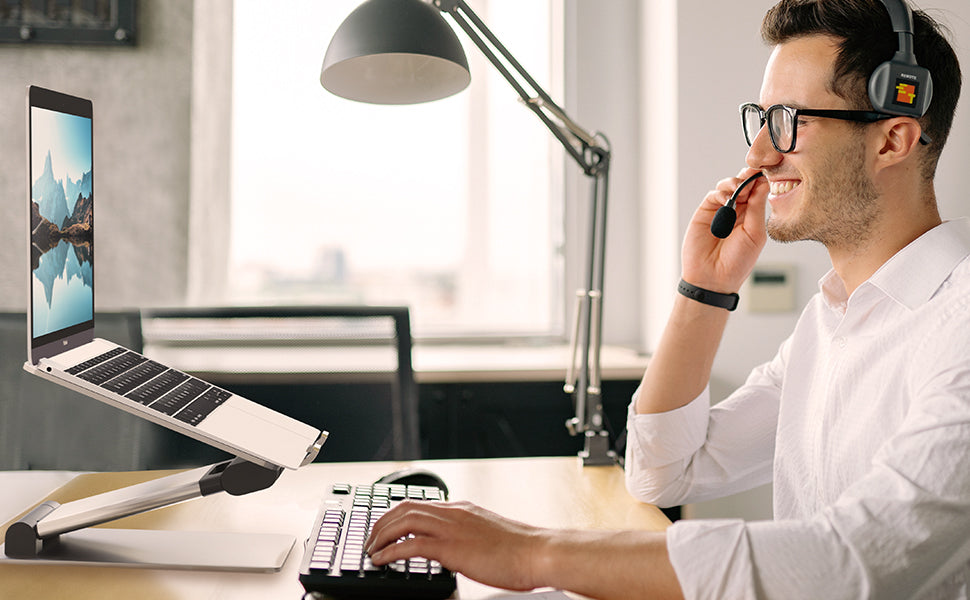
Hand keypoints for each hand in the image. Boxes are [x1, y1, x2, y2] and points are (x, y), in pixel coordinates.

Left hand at [366, 500, 545, 590]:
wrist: (539, 552)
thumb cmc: (520, 550)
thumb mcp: (488, 535)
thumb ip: (468, 536)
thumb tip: (454, 548)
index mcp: (461, 509)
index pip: (418, 503)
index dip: (395, 514)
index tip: (383, 528)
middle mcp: (454, 513)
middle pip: (404, 508)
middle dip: (381, 523)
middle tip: (370, 540)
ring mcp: (452, 528)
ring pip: (403, 521)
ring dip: (380, 535)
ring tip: (371, 550)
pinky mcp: (453, 548)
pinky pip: (411, 545)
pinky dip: (391, 551)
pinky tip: (381, 561)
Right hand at [681, 167, 767, 292]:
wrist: (713, 278)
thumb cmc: (737, 262)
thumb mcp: (755, 234)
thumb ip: (756, 208)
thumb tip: (763, 184)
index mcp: (752, 216)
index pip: (758, 191)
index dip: (762, 180)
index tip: (768, 171)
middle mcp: (737, 210)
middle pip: (744, 184)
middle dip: (748, 176)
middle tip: (753, 173)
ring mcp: (720, 210)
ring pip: (728, 186)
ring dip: (735, 182)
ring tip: (739, 188)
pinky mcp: (705, 212)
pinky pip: (713, 195)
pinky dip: (720, 192)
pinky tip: (726, 198)